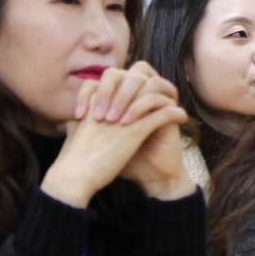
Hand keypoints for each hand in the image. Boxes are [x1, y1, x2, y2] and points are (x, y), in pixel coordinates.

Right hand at [43, 62, 193, 205]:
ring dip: (166, 96)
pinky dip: (174, 114)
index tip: (143, 90)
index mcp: (94, 100)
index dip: (131, 81)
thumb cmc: (72, 160)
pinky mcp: (134, 131)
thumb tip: (79, 121)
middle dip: (150, 84)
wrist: (73, 177)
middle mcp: (109, 103)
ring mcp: (122, 115)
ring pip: (151, 94)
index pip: (114, 78)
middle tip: (163, 92)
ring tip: (176, 102)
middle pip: (135, 80)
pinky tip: (182, 117)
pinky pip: (162, 114)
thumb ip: (80, 121)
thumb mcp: (74, 132)